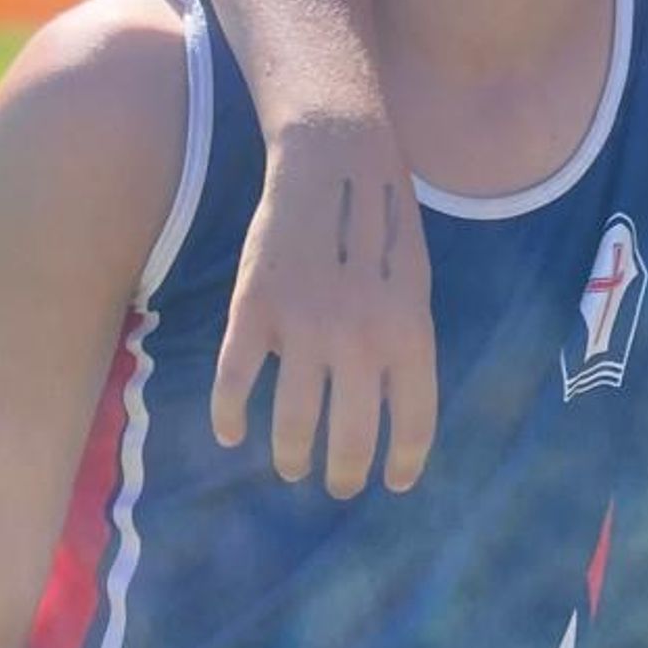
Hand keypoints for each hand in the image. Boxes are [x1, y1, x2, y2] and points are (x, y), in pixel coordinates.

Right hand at [210, 120, 435, 494]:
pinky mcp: (253, 311)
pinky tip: (232, 434)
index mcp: (411, 333)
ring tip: (293, 466)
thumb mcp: (416, 284)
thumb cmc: (384, 221)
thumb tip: (393, 404)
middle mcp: (361, 340)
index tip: (393, 484)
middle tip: (337, 486)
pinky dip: (231, 417)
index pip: (413, 421)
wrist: (332, 161)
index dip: (403, 463)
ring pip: (294, 423)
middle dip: (344, 474)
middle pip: (352, 437)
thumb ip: (405, 343)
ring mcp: (304, 328)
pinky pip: (236, 383)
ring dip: (293, 456)